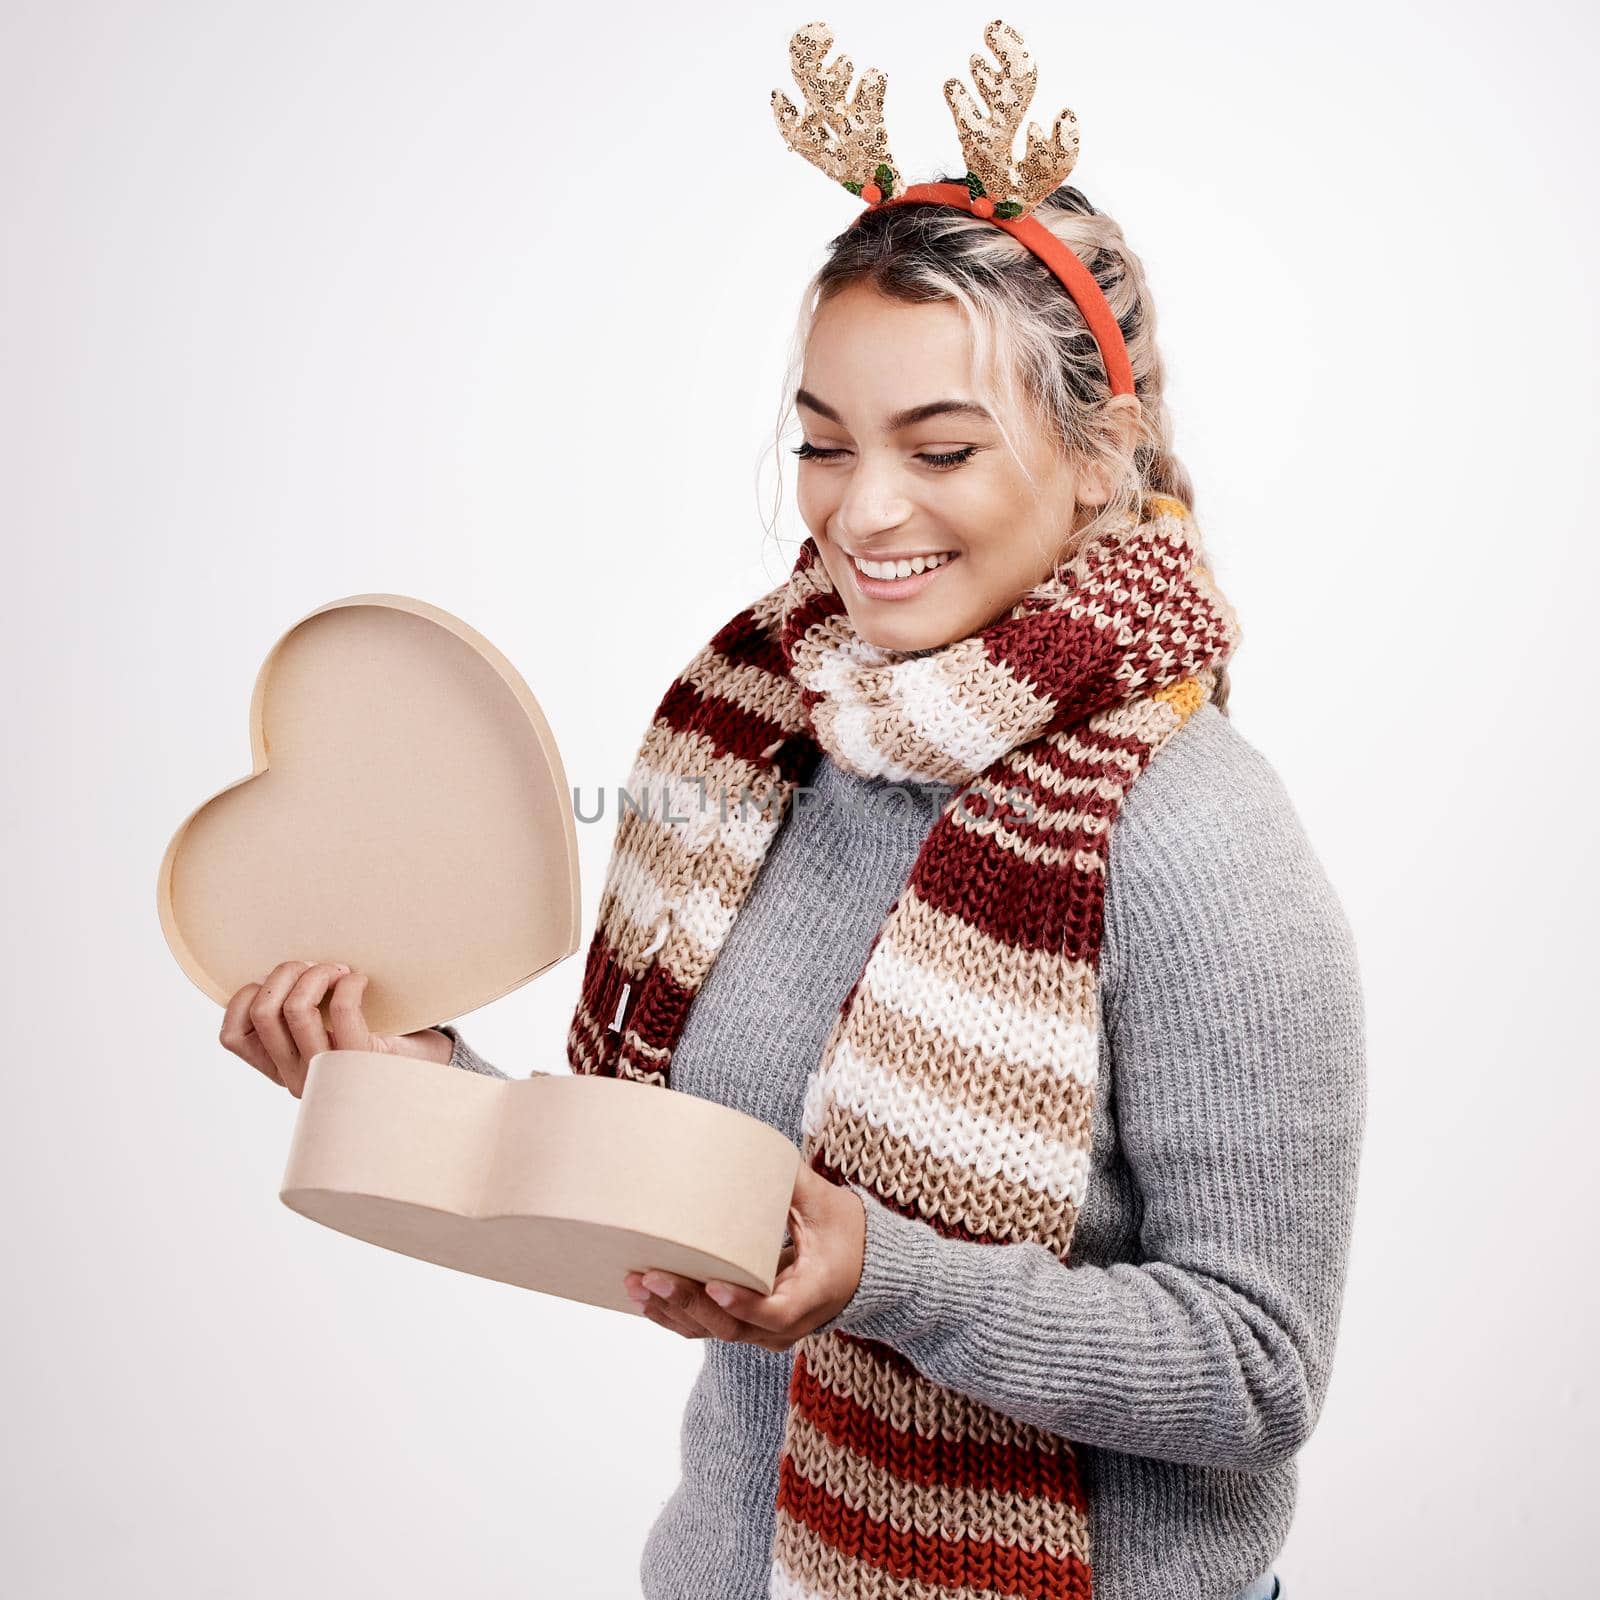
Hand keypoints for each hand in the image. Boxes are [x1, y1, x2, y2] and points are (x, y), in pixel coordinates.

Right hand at [219, 959, 452, 1096]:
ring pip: (294, 1008)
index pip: (232, 1036)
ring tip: (340, 971)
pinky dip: (349, 984)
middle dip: (285, 972)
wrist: (425, 1078)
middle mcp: (297, 1076)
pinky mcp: (361, 1059)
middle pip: (262, 1011)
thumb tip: (282, 968)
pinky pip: (341, 1009)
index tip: (280, 981)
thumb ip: (297, 1015)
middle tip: (315, 966)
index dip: (245, 996)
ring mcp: (327, 1071)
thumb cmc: (375, 1047)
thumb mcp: (326, 1036)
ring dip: (317, 974)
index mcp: (280, 1068)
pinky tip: (361, 981)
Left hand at [622, 1161, 866, 1351]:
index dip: (742, 1304)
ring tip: (636, 1282)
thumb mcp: (826, 1203)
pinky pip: (709, 1329)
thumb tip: (750, 1145)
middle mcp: (789, 1324)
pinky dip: (677, 1316)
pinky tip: (646, 1298)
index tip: (713, 1284)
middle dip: (689, 1303)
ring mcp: (767, 1331)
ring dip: (673, 1311)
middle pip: (733, 1328)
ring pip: (714, 1333)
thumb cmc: (845, 1232)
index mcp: (814, 1293)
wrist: (862, 1268)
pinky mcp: (749, 1327)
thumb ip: (789, 1180)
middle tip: (651, 1276)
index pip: (776, 1312)